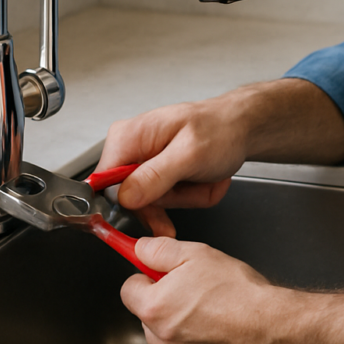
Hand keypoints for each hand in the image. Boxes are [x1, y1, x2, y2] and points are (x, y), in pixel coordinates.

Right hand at [97, 96, 250, 236]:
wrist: (241, 128)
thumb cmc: (220, 130)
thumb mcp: (189, 154)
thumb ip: (155, 176)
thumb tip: (124, 196)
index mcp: (128, 137)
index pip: (103, 183)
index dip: (125, 204)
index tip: (151, 215)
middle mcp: (130, 149)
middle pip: (130, 198)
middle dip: (168, 201)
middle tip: (193, 191)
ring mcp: (144, 162)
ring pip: (151, 202)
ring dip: (184, 197)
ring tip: (203, 178)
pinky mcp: (157, 173)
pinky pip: (164, 199)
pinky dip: (188, 196)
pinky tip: (201, 181)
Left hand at [121, 238, 343, 343]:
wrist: (296, 330)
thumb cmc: (254, 293)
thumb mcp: (202, 255)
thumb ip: (165, 249)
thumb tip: (145, 245)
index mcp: (160, 309)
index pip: (131, 281)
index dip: (146, 263)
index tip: (152, 253)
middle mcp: (170, 339)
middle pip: (151, 306)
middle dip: (168, 287)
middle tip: (197, 272)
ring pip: (179, 323)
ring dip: (193, 305)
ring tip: (224, 289)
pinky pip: (206, 339)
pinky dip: (216, 325)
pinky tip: (238, 311)